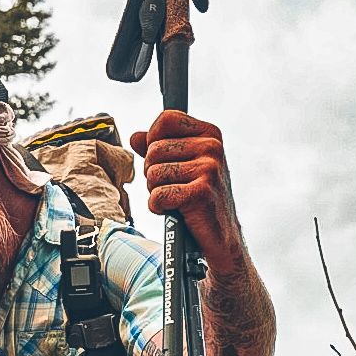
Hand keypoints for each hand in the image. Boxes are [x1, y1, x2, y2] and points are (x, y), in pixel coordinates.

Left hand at [131, 111, 242, 274]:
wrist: (220, 236)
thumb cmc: (200, 201)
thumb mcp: (182, 167)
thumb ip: (158, 148)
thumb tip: (135, 137)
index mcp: (209, 134)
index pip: (166, 119)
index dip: (153, 140)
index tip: (162, 160)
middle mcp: (211, 147)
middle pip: (153, 150)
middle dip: (153, 173)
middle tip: (173, 187)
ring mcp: (209, 168)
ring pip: (153, 174)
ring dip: (156, 192)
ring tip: (175, 199)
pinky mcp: (201, 192)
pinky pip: (158, 195)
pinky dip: (158, 207)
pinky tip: (174, 211)